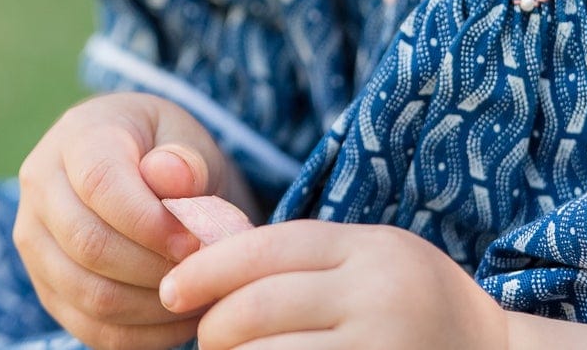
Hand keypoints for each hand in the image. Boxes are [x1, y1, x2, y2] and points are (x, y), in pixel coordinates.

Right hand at [15, 91, 262, 349]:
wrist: (140, 169)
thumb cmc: (168, 153)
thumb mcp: (186, 140)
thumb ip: (186, 159)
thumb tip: (173, 176)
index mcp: (76, 136)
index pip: (99, 184)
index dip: (149, 222)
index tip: (195, 242)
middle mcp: (41, 186)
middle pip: (89, 245)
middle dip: (154, 269)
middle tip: (202, 274)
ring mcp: (35, 240)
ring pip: (88, 294)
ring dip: (152, 306)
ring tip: (196, 295)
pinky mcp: (47, 286)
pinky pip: (90, 327)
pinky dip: (141, 334)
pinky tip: (178, 319)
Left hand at [158, 219, 508, 349]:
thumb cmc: (414, 304)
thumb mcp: (371, 259)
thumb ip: (305, 258)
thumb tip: (203, 257)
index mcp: (369, 248)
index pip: (266, 248)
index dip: (207, 268)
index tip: (172, 291)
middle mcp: (377, 294)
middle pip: (260, 305)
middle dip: (215, 327)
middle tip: (206, 339)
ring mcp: (382, 347)